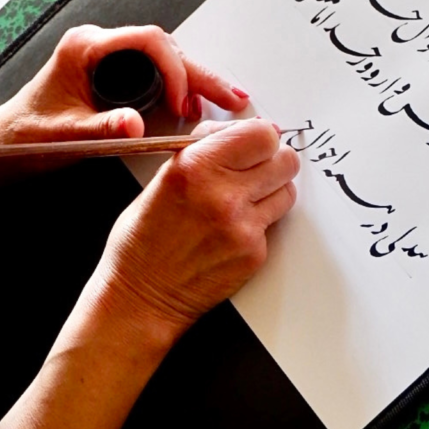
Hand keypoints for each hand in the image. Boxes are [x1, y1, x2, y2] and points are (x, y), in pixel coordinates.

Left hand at [0, 24, 249, 146]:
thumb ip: (100, 129)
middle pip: (167, 50)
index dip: (176, 70)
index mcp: (87, 48)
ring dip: (199, 80)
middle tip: (232, 97)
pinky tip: (198, 106)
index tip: (184, 103)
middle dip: (202, 75)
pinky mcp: (120, 73)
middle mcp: (103, 47)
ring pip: (169, 58)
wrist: (8, 141)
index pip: (149, 41)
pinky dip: (185, 87)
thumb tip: (135, 124)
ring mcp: (113, 58)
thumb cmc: (28, 133)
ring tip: (225, 102)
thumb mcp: (64, 135)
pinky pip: (162, 71)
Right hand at [91, 118, 299, 342]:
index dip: (261, 136)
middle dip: (272, 161)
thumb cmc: (143, 239)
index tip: (255, 143)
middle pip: (285, 160)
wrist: (141, 298)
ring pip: (287, 190)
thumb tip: (241, 130)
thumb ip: (205, 147)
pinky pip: (275, 224)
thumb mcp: (164, 177)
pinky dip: (260, 222)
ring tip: (244, 200)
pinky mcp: (255, 253)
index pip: (262, 134)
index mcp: (196, 167)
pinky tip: (234, 229)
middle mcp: (223, 194)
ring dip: (272, 191)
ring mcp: (243, 226)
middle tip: (256, 170)